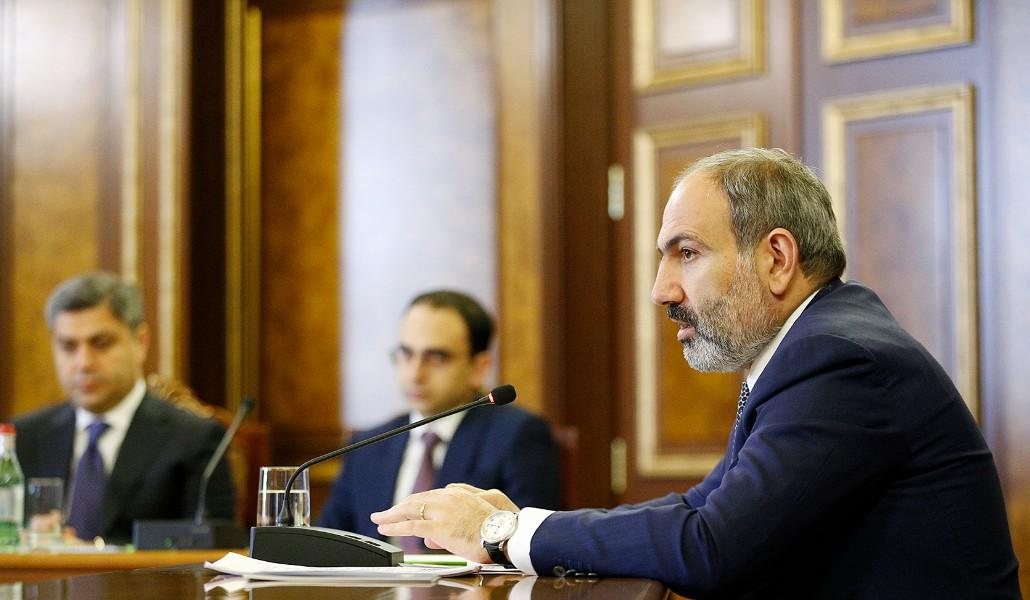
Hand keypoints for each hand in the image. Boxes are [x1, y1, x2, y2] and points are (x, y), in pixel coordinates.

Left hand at [371, 485, 520, 562]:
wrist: (504, 535)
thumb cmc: (493, 530)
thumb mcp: (472, 518)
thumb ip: (453, 520)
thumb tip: (434, 536)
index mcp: (457, 494)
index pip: (429, 497)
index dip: (413, 503)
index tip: (404, 508)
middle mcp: (448, 498)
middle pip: (416, 500)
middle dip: (398, 507)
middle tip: (384, 513)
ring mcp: (442, 512)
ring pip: (410, 510)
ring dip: (391, 515)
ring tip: (379, 519)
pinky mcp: (439, 527)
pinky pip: (411, 525)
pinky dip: (395, 526)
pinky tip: (385, 528)